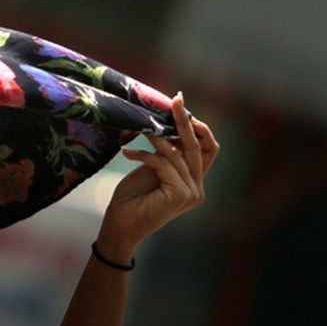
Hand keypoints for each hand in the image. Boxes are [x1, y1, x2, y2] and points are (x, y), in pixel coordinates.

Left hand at [97, 93, 218, 259]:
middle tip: (175, 99)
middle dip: (184, 120)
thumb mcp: (152, 168)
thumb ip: (168, 152)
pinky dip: (145, 155)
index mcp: (193, 182)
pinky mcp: (181, 195)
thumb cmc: (131, 199)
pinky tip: (127, 152)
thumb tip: (172, 122)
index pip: (207, 148)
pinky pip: (164, 163)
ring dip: (155, 139)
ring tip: (138, 130)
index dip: (199, 127)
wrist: (119, 226)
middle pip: (198, 146)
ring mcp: (192, 193)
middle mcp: (197, 188)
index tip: (180, 105)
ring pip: (176, 153)